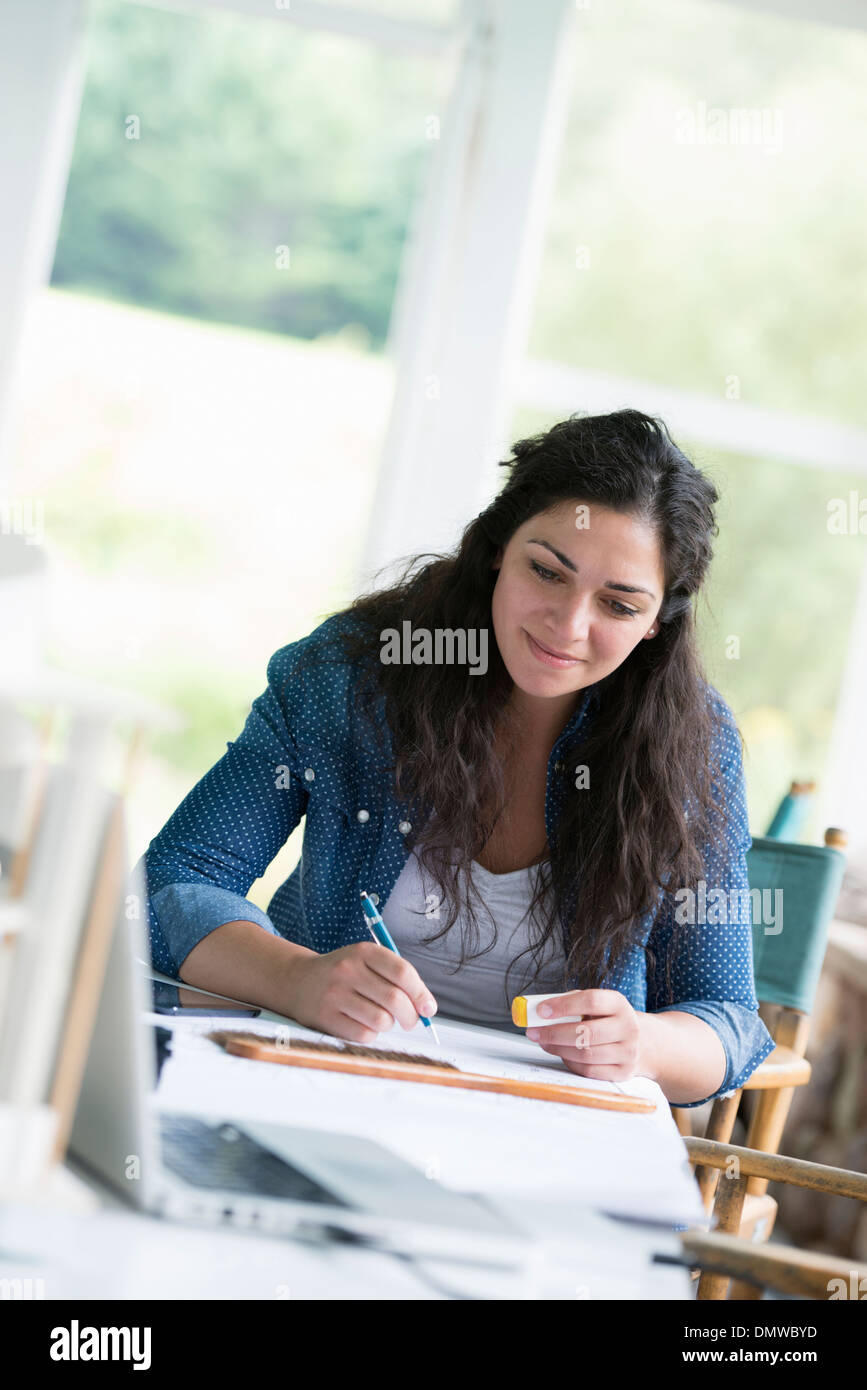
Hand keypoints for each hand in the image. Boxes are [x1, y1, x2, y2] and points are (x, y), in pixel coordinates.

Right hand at [285, 940, 436, 1043]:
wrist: (298, 981)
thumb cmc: (345, 974)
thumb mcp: (366, 961)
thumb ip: (396, 977)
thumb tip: (427, 1008)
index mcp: (363, 951)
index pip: (402, 973)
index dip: (421, 993)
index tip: (429, 1008)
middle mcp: (348, 969)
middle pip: (395, 1000)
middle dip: (411, 1016)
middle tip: (411, 1021)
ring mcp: (334, 994)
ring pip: (381, 1020)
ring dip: (389, 1025)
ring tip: (382, 1019)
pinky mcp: (325, 1017)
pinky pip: (363, 1035)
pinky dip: (371, 1034)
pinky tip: (363, 1025)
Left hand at [525, 989, 645, 1082]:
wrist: (646, 1043)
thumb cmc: (611, 1020)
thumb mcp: (600, 1005)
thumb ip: (572, 1003)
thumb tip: (539, 1009)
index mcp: (619, 1004)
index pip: (591, 1001)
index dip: (563, 1005)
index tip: (541, 1010)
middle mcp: (628, 1027)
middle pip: (585, 1032)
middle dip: (553, 1033)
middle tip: (533, 1031)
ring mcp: (627, 1052)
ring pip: (585, 1054)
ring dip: (558, 1049)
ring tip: (544, 1042)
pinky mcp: (623, 1072)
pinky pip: (588, 1071)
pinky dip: (570, 1063)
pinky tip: (562, 1054)